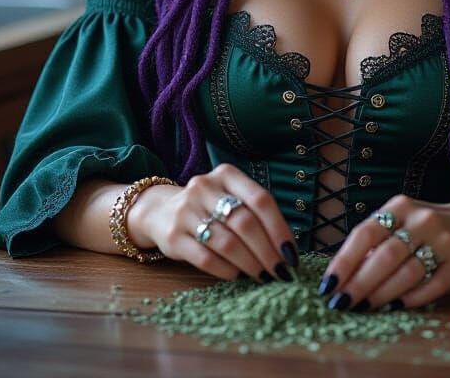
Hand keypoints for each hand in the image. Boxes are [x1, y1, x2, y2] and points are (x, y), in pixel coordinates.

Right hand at [134, 163, 299, 282]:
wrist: (159, 211)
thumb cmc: (208, 207)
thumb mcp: (229, 197)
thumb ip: (254, 213)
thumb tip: (286, 248)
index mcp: (226, 175)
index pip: (260, 200)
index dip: (279, 229)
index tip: (291, 253)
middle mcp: (205, 188)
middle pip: (245, 222)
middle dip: (267, 251)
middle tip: (280, 271)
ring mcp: (186, 211)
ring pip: (227, 242)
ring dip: (250, 263)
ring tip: (262, 275)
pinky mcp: (173, 236)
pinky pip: (206, 258)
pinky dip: (226, 269)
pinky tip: (236, 275)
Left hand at [317, 194, 449, 310]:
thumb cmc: (426, 229)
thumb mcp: (401, 222)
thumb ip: (376, 242)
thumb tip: (341, 275)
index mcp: (399, 206)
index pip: (365, 233)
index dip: (344, 261)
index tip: (328, 285)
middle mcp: (421, 219)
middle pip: (384, 255)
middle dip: (359, 283)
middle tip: (342, 303)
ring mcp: (443, 239)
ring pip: (407, 272)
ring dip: (382, 294)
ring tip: (364, 307)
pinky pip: (432, 285)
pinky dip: (412, 298)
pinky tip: (397, 306)